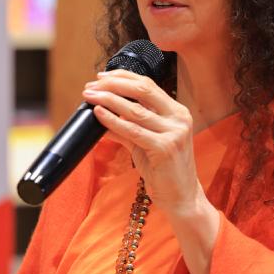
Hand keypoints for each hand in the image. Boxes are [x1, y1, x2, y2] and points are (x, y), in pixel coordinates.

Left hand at [83, 70, 200, 215]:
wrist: (182, 197)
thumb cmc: (164, 170)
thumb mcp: (146, 143)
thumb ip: (128, 127)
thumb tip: (101, 114)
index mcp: (177, 112)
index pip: (148, 85)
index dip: (123, 77)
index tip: (102, 76)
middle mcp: (179, 118)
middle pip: (142, 90)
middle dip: (114, 84)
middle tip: (92, 86)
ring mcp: (174, 133)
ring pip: (135, 110)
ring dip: (108, 100)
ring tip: (90, 96)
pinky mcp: (165, 148)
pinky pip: (133, 131)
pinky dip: (113, 120)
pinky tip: (99, 114)